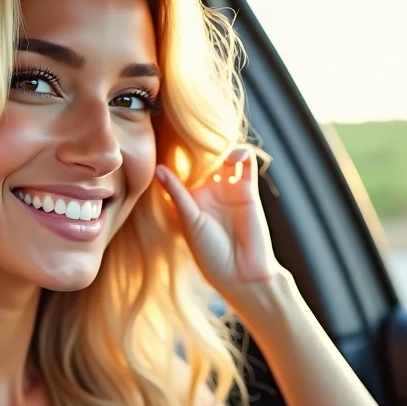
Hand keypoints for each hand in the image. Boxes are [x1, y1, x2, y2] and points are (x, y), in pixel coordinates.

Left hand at [155, 145, 282, 292]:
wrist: (241, 272)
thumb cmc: (209, 252)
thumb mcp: (189, 220)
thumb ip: (177, 193)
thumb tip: (158, 168)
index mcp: (190, 199)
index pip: (183, 171)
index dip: (177, 157)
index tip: (166, 138)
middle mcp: (209, 192)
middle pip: (204, 160)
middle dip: (200, 148)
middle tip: (194, 133)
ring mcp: (229, 189)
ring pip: (226, 159)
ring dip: (223, 149)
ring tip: (221, 153)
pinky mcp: (248, 191)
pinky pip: (247, 165)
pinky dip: (243, 154)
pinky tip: (237, 156)